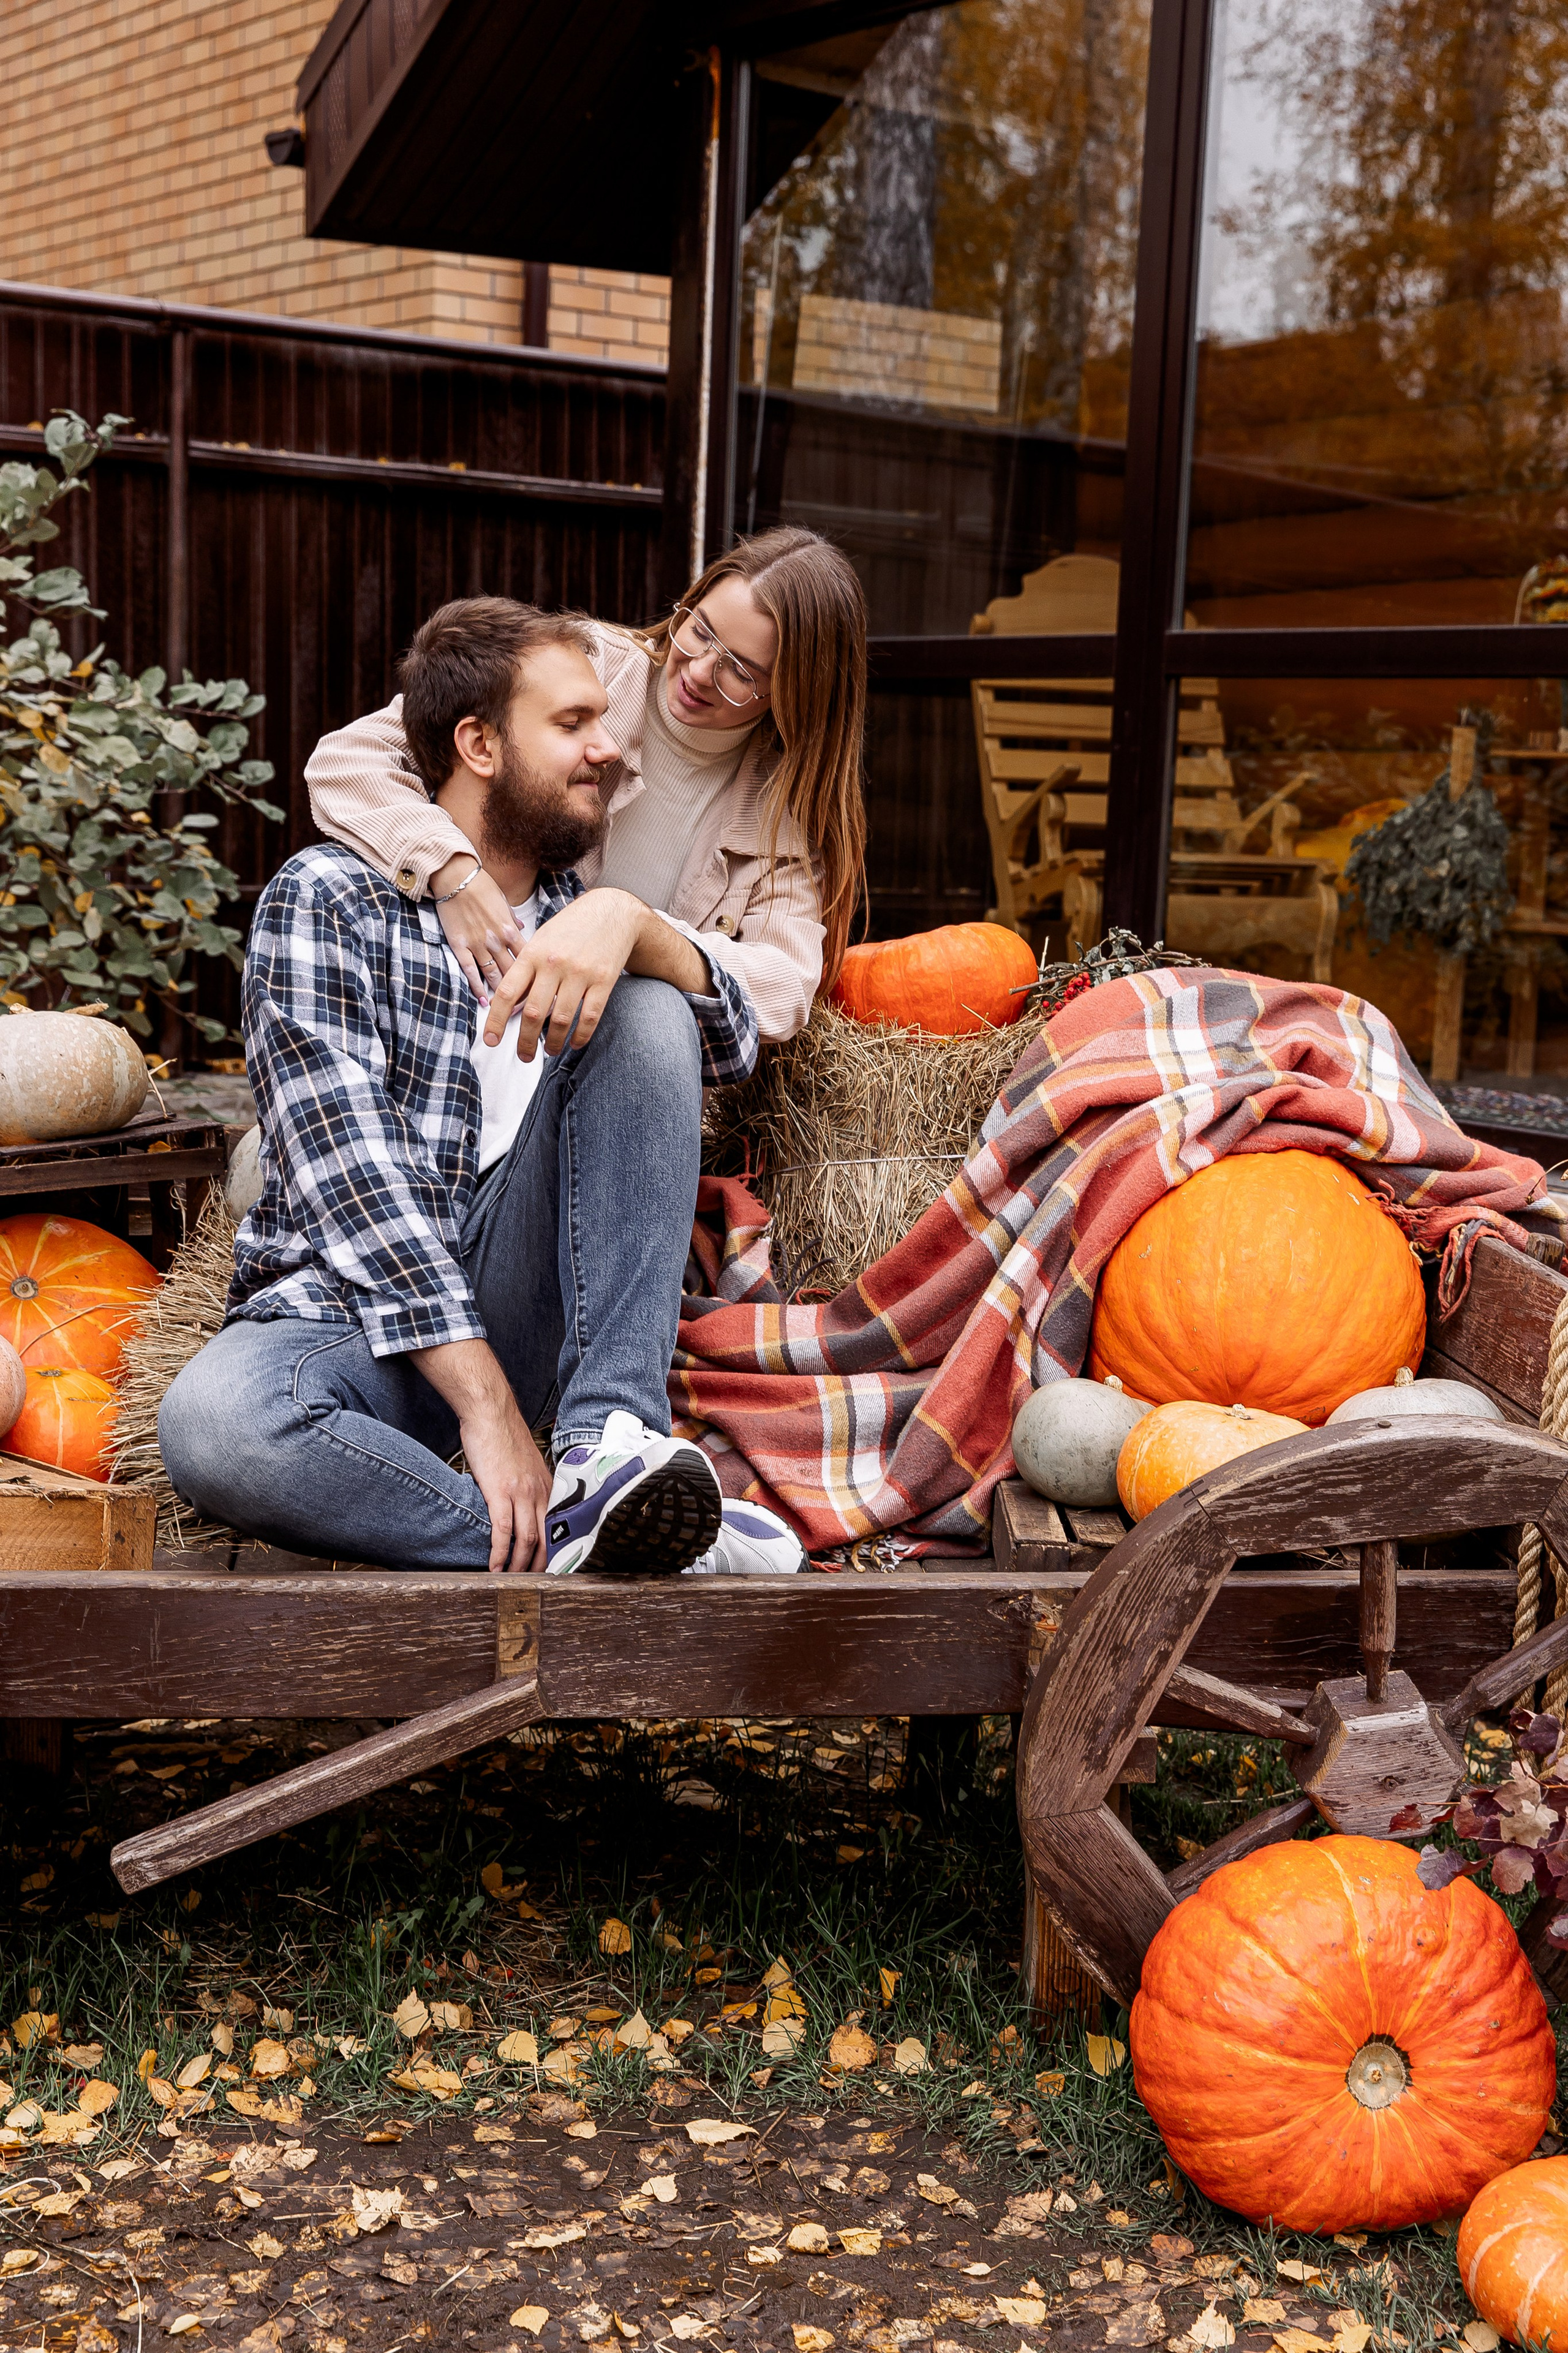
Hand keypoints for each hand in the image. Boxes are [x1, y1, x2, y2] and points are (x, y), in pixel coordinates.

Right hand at [409, 1337, 552, 1571]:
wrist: (490, 1412)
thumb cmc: (503, 1435)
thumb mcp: (525, 1463)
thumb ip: (528, 1484)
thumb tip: (522, 1504)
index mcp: (548, 1485)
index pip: (558, 1526)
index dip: (555, 1551)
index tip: (551, 1570)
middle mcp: (540, 1491)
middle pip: (547, 1539)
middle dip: (540, 1566)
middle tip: (531, 1584)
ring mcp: (522, 1492)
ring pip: (527, 1539)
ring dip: (519, 1565)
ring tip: (510, 1581)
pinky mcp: (500, 1492)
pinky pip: (503, 1531)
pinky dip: (499, 1553)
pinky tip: (494, 1566)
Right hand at [431, 855, 524, 1003]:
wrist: (456, 877)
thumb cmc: (480, 885)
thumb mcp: (504, 901)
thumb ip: (512, 920)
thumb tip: (521, 928)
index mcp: (510, 929)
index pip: (528, 958)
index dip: (536, 976)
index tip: (542, 989)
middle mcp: (497, 940)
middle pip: (513, 971)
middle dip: (522, 990)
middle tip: (529, 1007)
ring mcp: (478, 944)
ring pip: (493, 974)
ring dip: (501, 992)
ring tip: (508, 1009)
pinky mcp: (460, 945)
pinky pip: (470, 970)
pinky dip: (477, 987)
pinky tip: (484, 1000)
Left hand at [482, 888, 644, 1059]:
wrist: (611, 911)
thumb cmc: (570, 928)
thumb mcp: (541, 941)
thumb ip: (526, 971)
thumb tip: (508, 1005)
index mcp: (533, 953)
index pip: (507, 992)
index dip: (496, 1020)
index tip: (491, 1041)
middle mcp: (554, 963)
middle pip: (532, 1012)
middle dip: (524, 1041)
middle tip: (523, 1056)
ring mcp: (580, 972)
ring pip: (560, 1019)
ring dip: (553, 1043)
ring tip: (549, 1052)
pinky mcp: (603, 980)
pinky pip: (589, 1017)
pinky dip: (580, 1036)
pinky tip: (574, 1043)